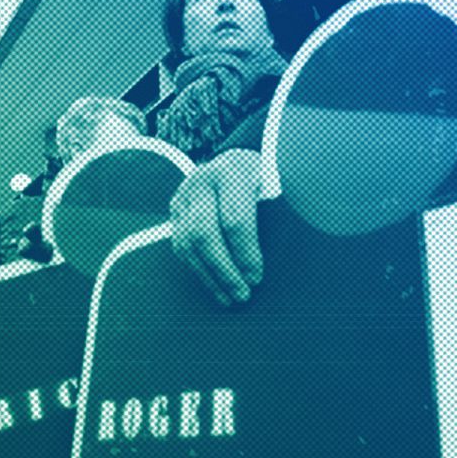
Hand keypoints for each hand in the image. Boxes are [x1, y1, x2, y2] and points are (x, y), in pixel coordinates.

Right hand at [170, 149, 264, 305]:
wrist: (236, 159)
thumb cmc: (263, 178)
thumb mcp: (276, 186)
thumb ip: (276, 214)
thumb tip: (282, 257)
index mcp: (232, 172)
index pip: (235, 220)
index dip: (246, 254)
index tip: (257, 277)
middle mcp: (202, 182)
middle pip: (205, 234)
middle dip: (224, 271)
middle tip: (242, 294)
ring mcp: (184, 195)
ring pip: (187, 243)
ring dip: (208, 276)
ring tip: (228, 298)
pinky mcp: (175, 209)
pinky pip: (180, 244)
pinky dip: (197, 268)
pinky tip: (213, 284)